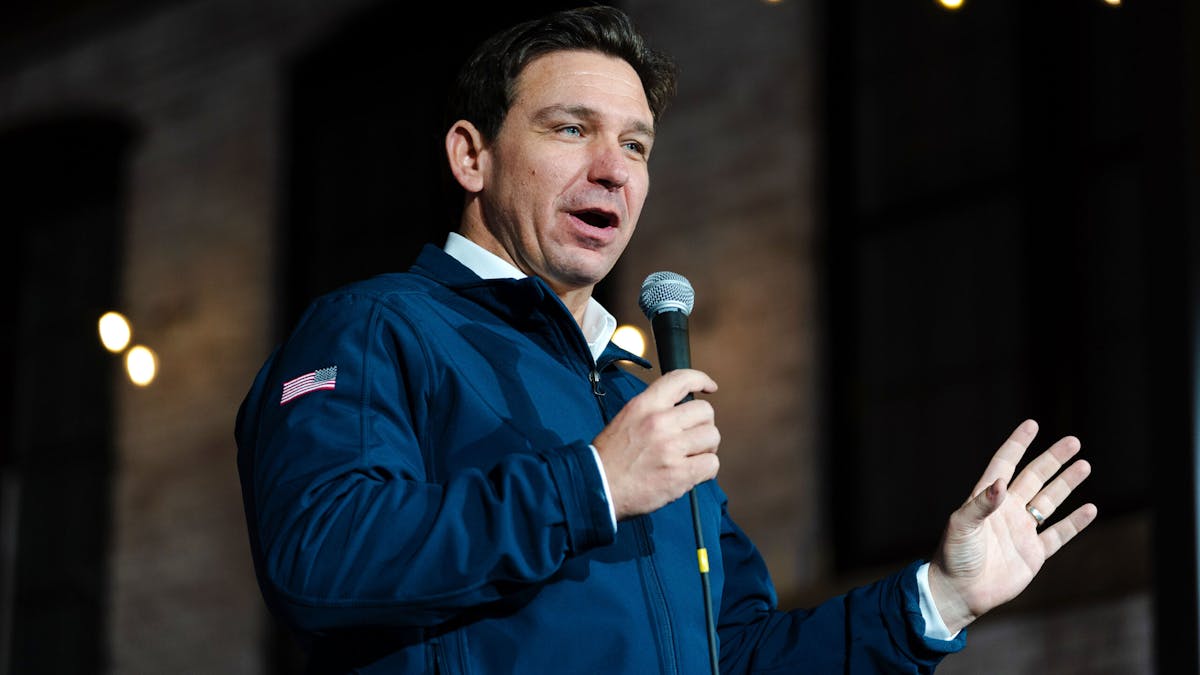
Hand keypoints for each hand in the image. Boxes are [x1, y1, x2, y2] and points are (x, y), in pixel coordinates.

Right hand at [592, 368, 719, 519]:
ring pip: (712, 437)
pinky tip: (692, 473)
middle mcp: (659, 422)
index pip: (680, 379)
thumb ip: (652, 411)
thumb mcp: (625, 419)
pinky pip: (711, 464)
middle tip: (693, 438)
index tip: (709, 388)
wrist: (598, 487)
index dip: (701, 380)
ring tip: (692, 456)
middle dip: (704, 425)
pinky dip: (706, 469)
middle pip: (705, 411)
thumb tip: (681, 411)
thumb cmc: (609, 458)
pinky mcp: (679, 474)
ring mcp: (671, 448)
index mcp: (644, 406)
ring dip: (706, 448)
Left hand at [927, 419, 1097, 633]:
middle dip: (1053, 460)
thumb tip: (1001, 483)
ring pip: (1049, 502)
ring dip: (1066, 484)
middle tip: (1073, 442)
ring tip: (1085, 465)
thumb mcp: (961, 526)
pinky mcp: (1033, 554)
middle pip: (1034, 478)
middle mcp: (1006, 511)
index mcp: (985, 499)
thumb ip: (981, 505)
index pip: (1004, 465)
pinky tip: (1090, 508)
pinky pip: (1058, 534)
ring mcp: (1021, 531)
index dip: (1017, 445)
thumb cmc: (954, 556)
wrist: (960, 592)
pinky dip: (1074, 522)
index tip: (1032, 425)